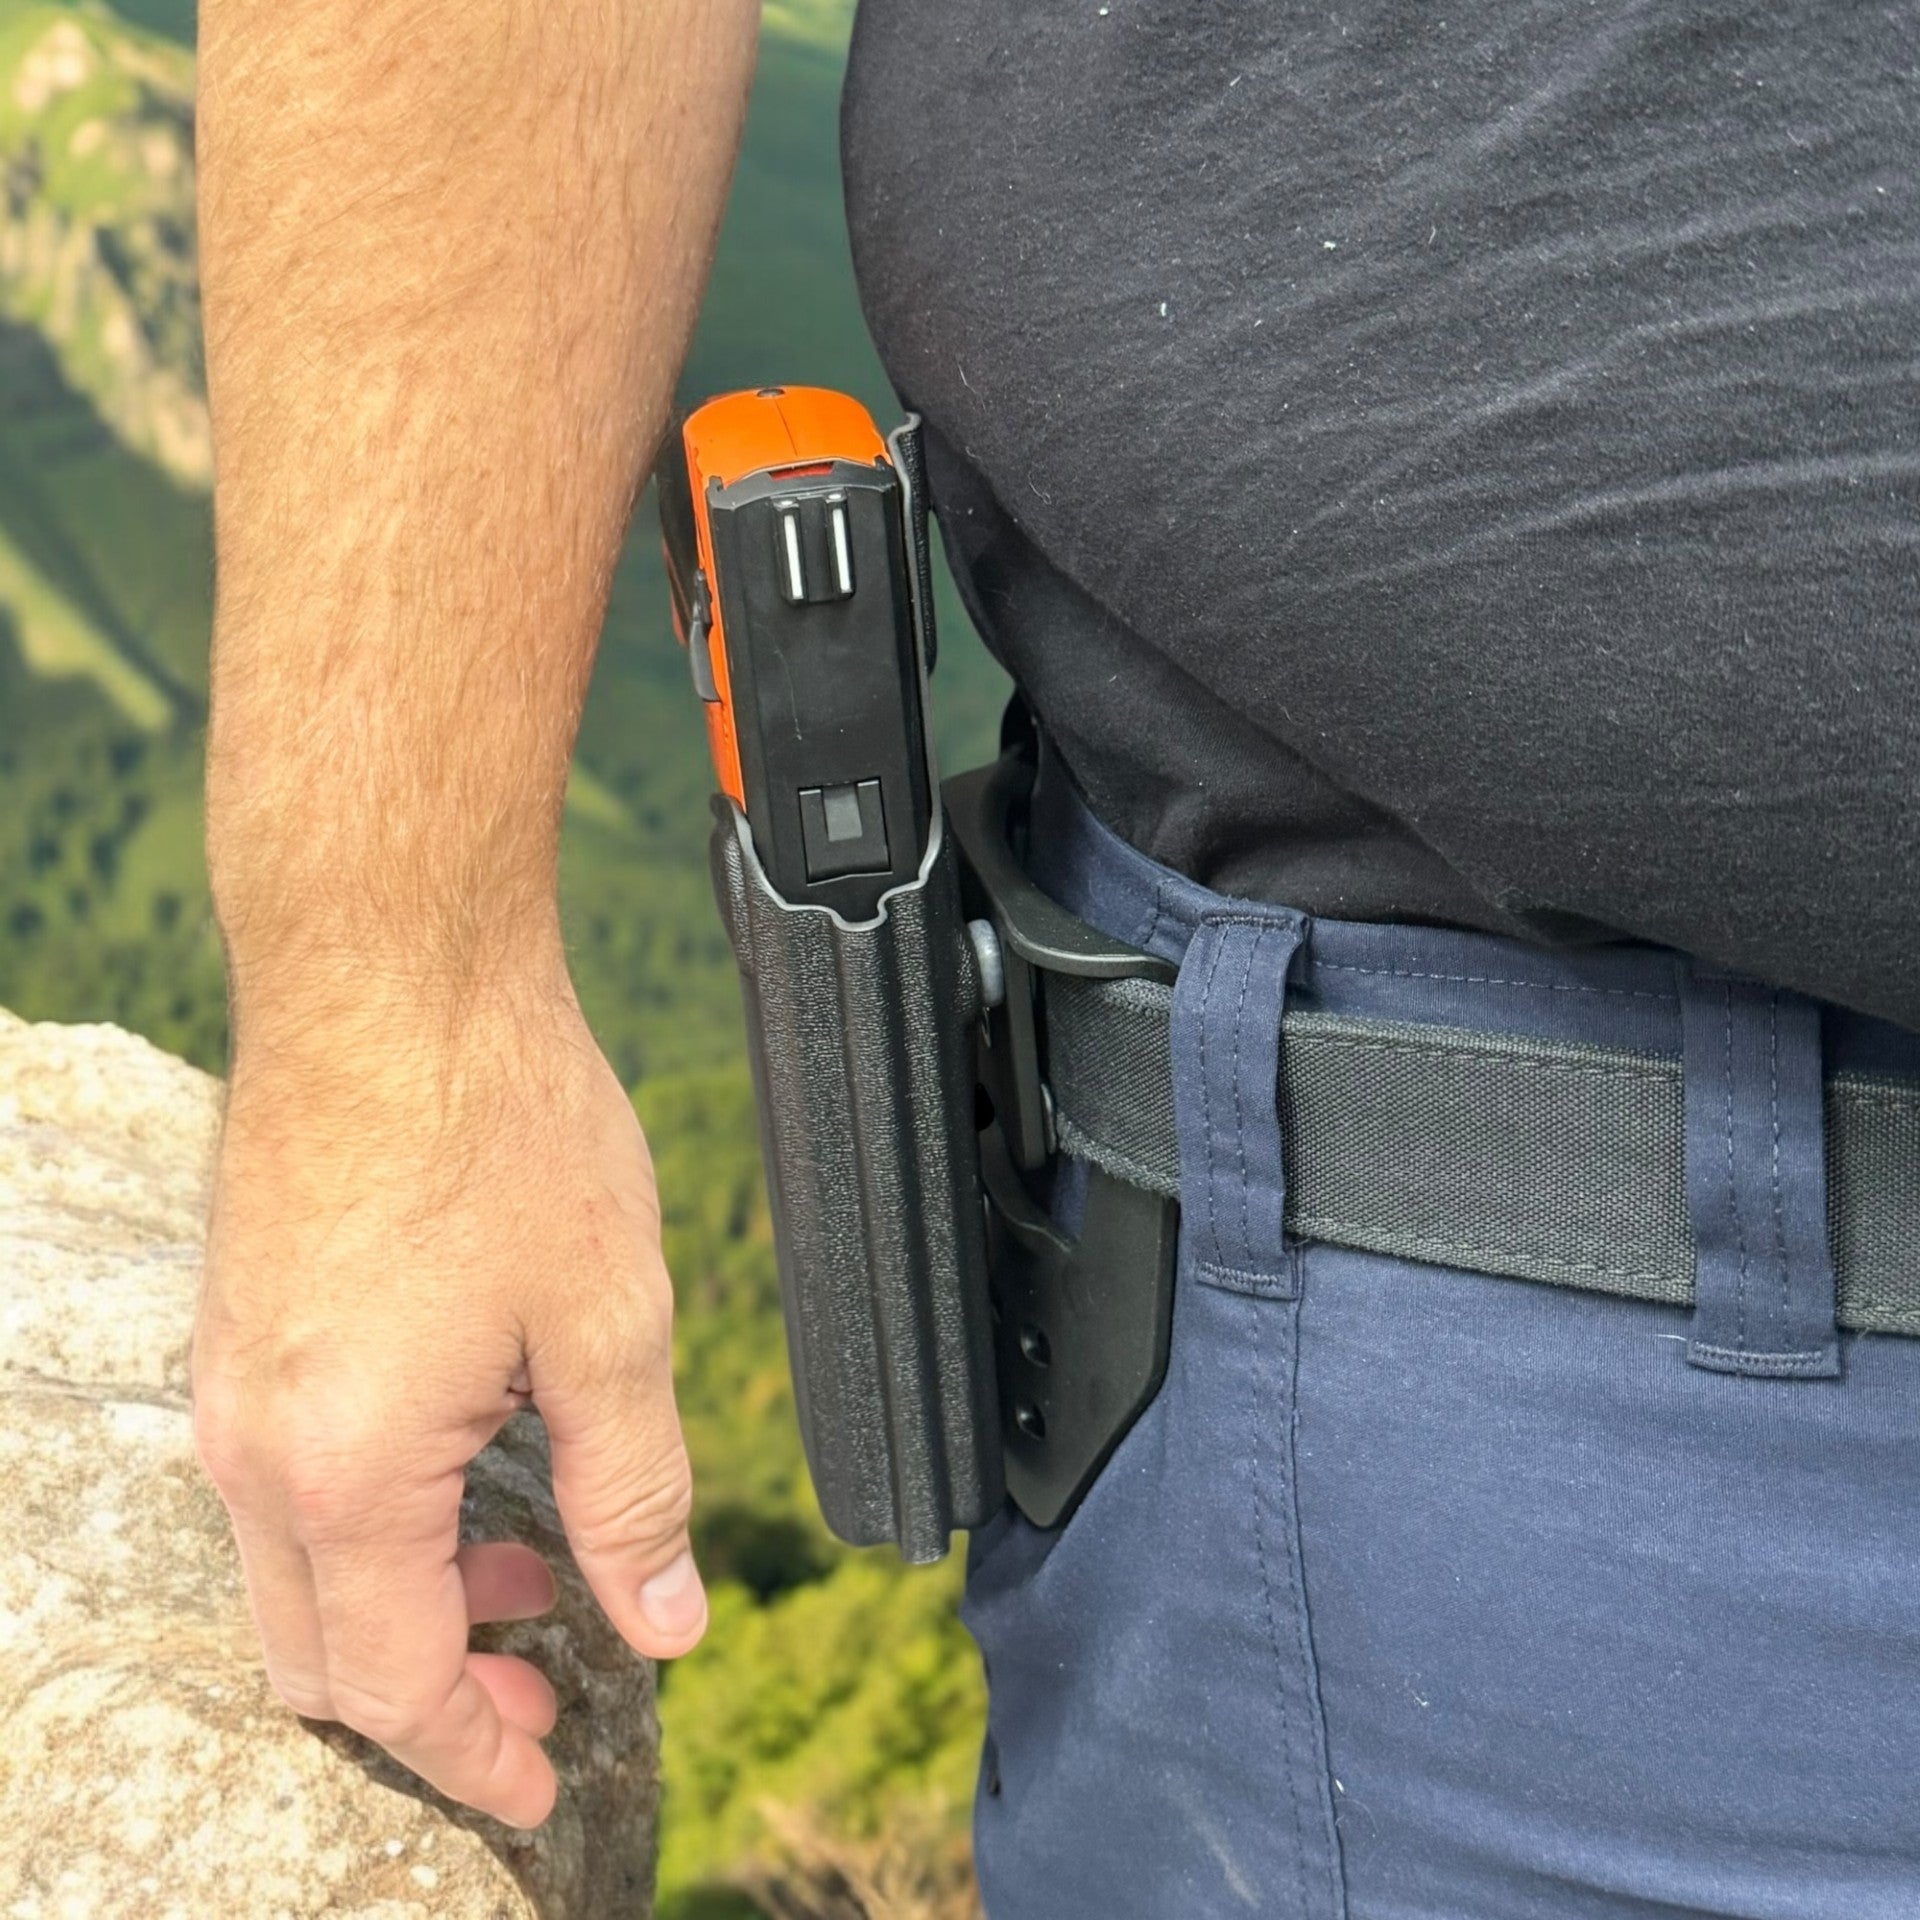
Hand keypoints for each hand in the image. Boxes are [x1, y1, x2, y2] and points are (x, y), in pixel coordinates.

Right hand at [191, 969, 705, 1827]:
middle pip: (324, 1657)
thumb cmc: (499, 1124)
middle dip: (437, 1696)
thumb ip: (633, 1493)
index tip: (539, 1786)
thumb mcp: (609, 1324)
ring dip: (409, 1602)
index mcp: (345, 1471)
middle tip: (547, 1686)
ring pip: (298, 1574)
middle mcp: (256, 1448)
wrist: (389, 974)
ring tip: (536, 1566)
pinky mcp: (244, 1332)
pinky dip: (373, 1523)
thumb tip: (662, 1624)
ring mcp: (233, 1387)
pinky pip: (287, 1484)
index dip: (474, 1757)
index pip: (398, 1686)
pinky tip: (473, 1462)